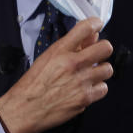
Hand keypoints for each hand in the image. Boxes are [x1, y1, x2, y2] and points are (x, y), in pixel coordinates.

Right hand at [0, 17, 112, 132]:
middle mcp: (72, 64)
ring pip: (107, 69)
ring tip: (90, 75)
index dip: (95, 23)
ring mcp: (80, 81)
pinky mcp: (85, 98)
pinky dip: (97, 89)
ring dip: (100, 71)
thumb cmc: (33, 84)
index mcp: (60, 51)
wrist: (25, 109)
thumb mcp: (47, 58)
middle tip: (96, 55)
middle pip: (106, 48)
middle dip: (103, 50)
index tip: (97, 25)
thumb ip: (71, 46)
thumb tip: (92, 36)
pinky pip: (103, 88)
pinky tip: (86, 88)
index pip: (85, 28)